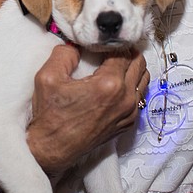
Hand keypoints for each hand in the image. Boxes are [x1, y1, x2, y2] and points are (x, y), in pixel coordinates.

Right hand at [26, 44, 149, 174]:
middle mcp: (125, 98)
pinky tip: (114, 85)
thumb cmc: (50, 115)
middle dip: (125, 53)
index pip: (122, 51)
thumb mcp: (48, 77)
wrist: (53, 148)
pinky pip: (140, 96)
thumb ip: (64, 53)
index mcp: (108, 84)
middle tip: (108, 52)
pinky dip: (132, 85)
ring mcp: (129, 113)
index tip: (99, 45)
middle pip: (138, 62)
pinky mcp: (128, 123)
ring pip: (143, 79)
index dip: (110, 44)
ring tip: (112, 66)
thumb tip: (77, 43)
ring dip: (131, 68)